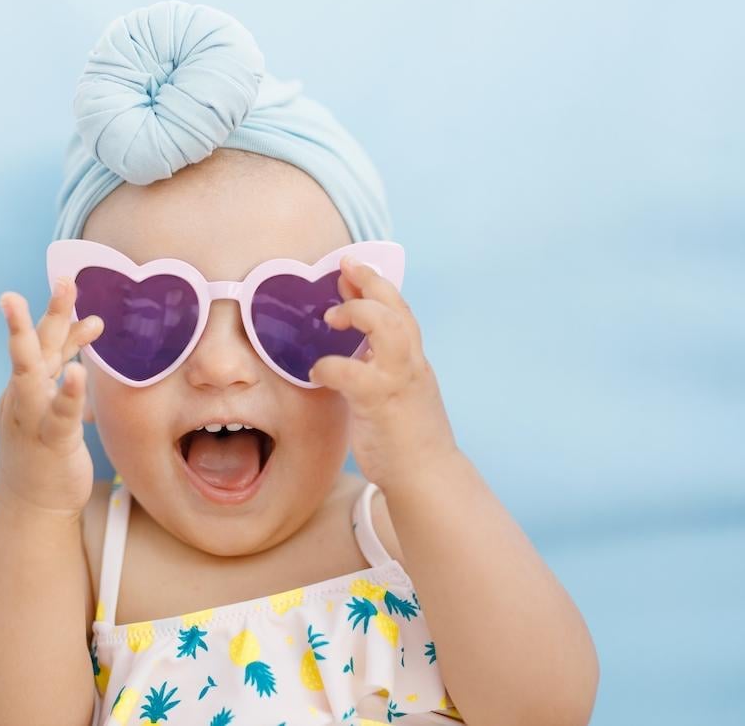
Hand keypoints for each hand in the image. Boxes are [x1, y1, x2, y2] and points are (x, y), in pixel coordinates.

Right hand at [0, 276, 103, 515]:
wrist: (32, 507)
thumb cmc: (43, 452)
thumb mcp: (51, 407)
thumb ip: (64, 375)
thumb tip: (83, 342)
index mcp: (23, 387)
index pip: (41, 343)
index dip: (56, 315)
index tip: (70, 282)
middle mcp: (21, 397)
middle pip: (33, 347)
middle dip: (48, 312)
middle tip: (65, 279)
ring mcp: (30, 419)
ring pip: (33, 374)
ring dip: (49, 343)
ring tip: (75, 316)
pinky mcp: (48, 442)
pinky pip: (59, 415)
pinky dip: (69, 393)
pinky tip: (80, 372)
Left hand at [308, 255, 459, 485]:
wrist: (427, 477)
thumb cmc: (406, 439)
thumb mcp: (397, 392)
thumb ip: (378, 368)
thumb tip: (351, 348)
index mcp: (413, 361)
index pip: (400, 310)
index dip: (377, 284)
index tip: (353, 268)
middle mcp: (411, 365)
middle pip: (396, 308)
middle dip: (369, 283)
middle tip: (342, 271)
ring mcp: (398, 381)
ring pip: (388, 328)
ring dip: (357, 313)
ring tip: (332, 318)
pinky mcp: (381, 403)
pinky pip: (352, 373)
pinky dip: (330, 366)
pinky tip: (317, 371)